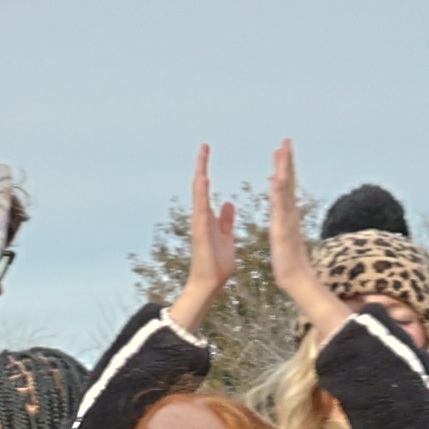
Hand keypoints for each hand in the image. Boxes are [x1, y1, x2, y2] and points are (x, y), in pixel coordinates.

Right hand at [172, 143, 235, 335]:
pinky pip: (201, 208)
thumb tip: (229, 203)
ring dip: (201, 174)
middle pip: (200, 186)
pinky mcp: (202, 230)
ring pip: (199, 194)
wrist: (211, 282)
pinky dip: (202, 193)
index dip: (206, 169)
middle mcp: (201, 216)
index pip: (206, 188)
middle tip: (203, 146)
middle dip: (201, 165)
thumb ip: (226, 219)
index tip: (207, 152)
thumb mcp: (226, 235)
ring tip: (203, 156)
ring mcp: (199, 222)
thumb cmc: (218, 262)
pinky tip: (204, 180)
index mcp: (208, 216)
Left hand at [268, 140, 346, 337]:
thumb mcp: (285, 237)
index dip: (285, 168)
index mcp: (286, 214)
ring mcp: (288, 218)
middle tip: (285, 140)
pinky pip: (281, 205)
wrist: (295, 278)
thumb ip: (286, 224)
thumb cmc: (290, 262)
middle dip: (287, 161)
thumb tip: (286, 215)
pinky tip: (278, 176)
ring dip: (285, 168)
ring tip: (282, 149)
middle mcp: (290, 212)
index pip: (285, 187)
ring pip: (286, 188)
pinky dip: (280, 189)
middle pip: (289, 182)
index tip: (282, 150)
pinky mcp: (284, 227)